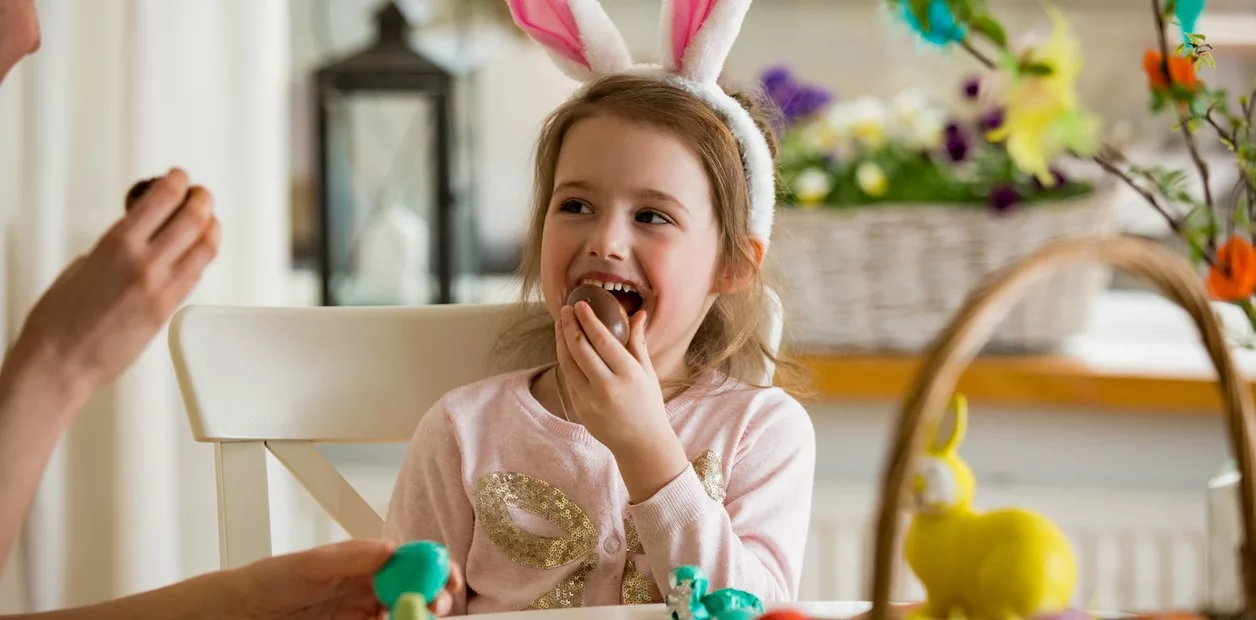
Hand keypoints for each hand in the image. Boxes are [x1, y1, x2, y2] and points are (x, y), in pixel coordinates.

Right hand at [9, 168, 218, 403]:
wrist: (60, 363)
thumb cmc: (59, 320)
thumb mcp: (83, 265)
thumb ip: (116, 247)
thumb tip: (137, 237)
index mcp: (117, 244)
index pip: (163, 199)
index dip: (178, 182)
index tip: (180, 177)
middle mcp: (145, 263)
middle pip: (193, 218)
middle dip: (201, 200)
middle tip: (201, 194)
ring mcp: (162, 288)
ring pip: (205, 247)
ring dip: (211, 226)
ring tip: (209, 218)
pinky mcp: (169, 311)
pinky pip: (197, 275)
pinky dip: (204, 255)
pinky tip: (201, 249)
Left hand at [221, 539, 464, 618]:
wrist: (242, 612)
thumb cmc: (270, 579)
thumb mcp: (308, 564)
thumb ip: (349, 558)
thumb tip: (390, 549)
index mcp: (364, 559)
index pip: (411, 558)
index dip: (434, 566)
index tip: (446, 580)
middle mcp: (368, 582)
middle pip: (416, 587)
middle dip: (434, 595)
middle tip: (438, 606)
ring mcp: (362, 609)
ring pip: (404, 611)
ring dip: (418, 614)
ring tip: (420, 617)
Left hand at [555, 302, 688, 501]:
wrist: (641, 443)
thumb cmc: (648, 403)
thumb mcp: (648, 372)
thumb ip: (638, 342)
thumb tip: (637, 313)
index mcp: (628, 374)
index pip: (602, 340)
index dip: (588, 320)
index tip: (580, 304)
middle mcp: (607, 387)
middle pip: (580, 349)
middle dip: (569, 325)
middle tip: (565, 309)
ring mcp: (590, 400)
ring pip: (568, 363)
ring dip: (561, 340)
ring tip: (561, 323)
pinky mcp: (579, 408)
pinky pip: (569, 378)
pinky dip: (565, 359)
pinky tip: (564, 346)